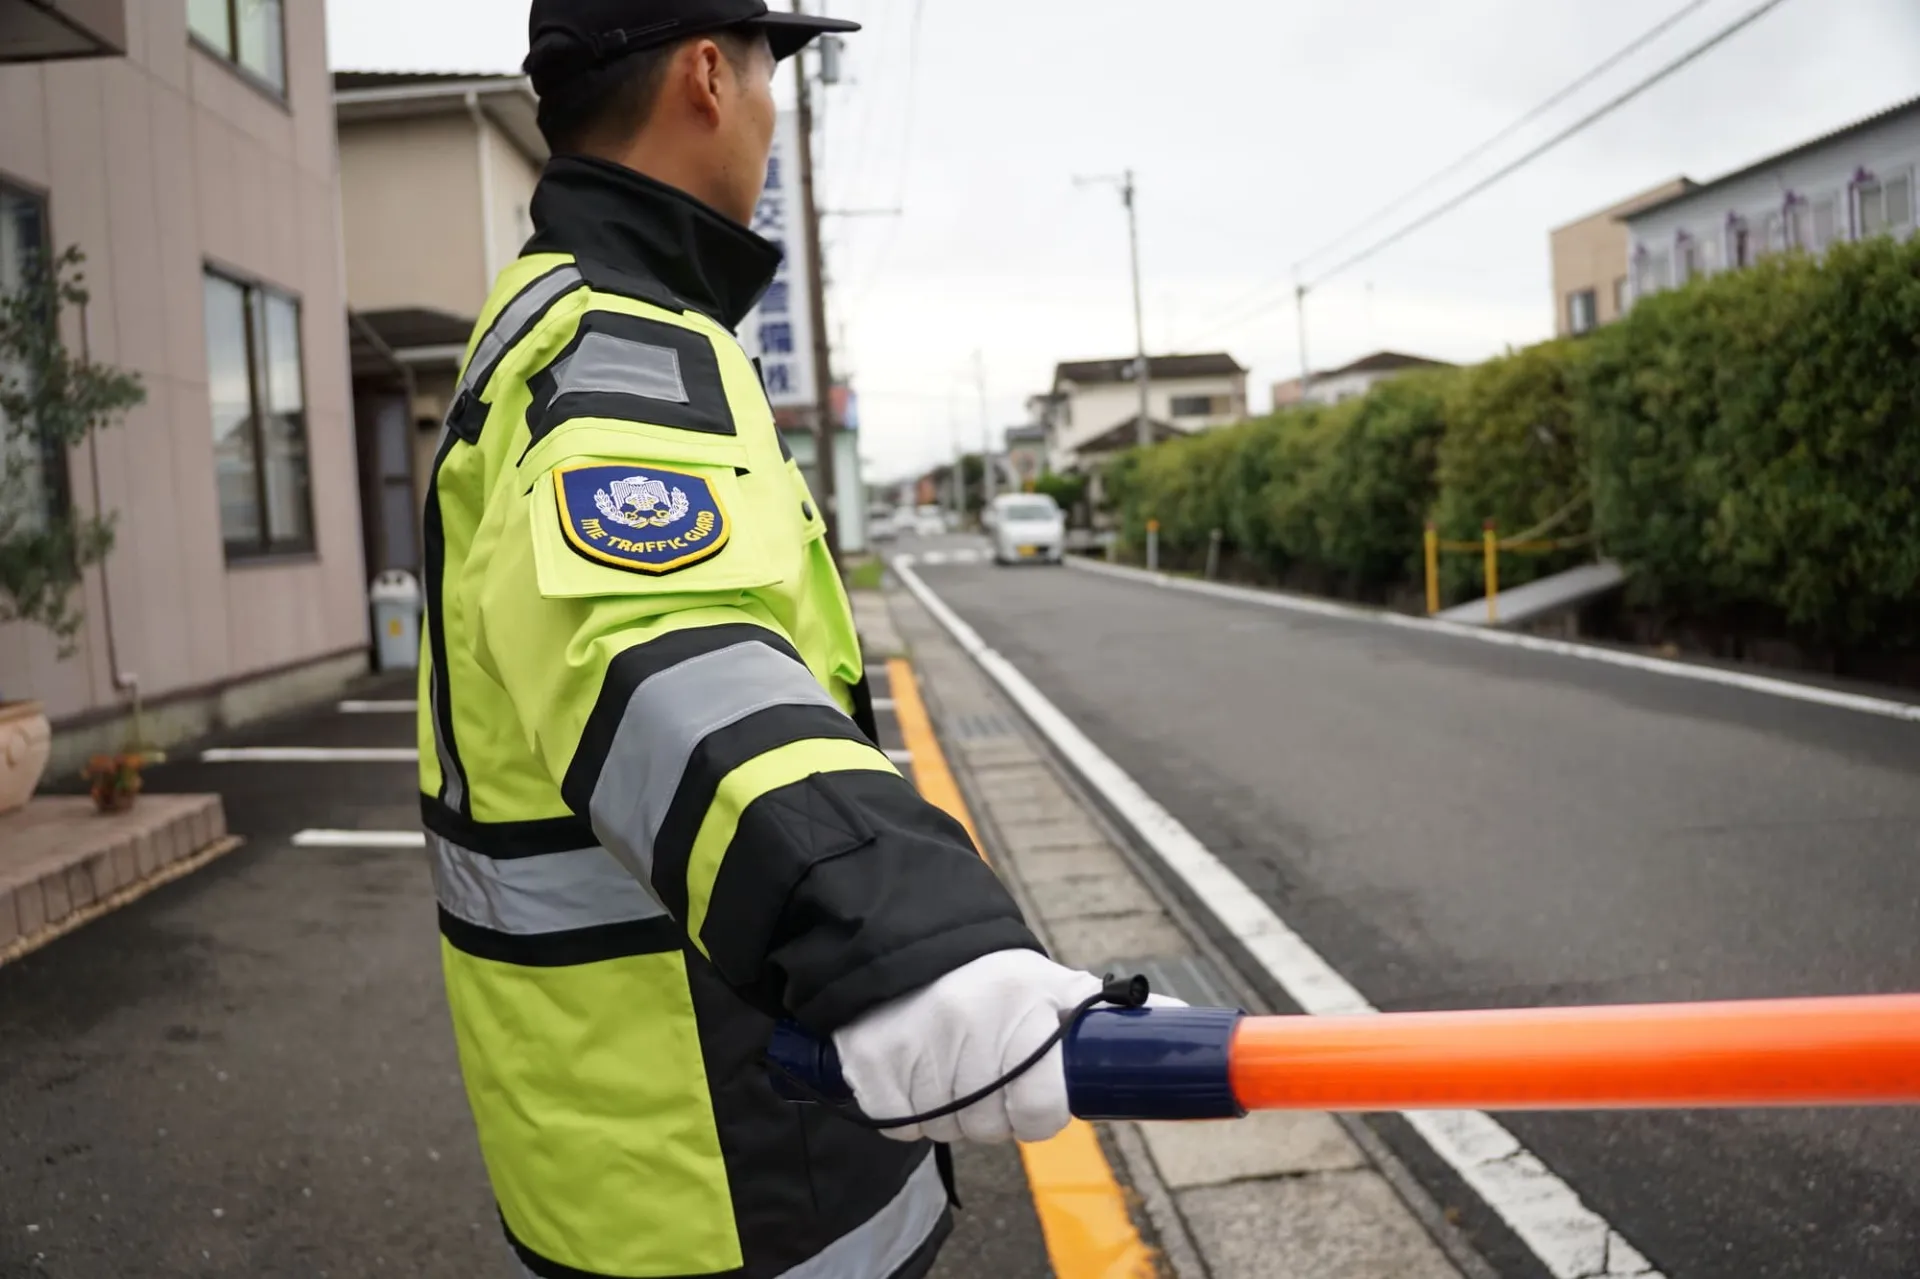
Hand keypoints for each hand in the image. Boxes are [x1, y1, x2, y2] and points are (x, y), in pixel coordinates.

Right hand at [832, 950, 1183, 1145]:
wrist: (899, 940)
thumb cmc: (988, 978)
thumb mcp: (1051, 985)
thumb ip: (1107, 1013)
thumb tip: (1181, 1018)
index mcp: (1021, 1008)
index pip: (1042, 1114)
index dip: (1040, 1110)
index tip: (1032, 1089)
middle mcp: (965, 1027)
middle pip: (991, 1127)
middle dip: (992, 1108)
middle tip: (985, 1065)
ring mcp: (911, 1050)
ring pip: (947, 1130)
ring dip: (949, 1109)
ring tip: (947, 1058)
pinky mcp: (867, 1068)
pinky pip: (899, 1125)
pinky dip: (906, 1109)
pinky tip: (912, 1066)